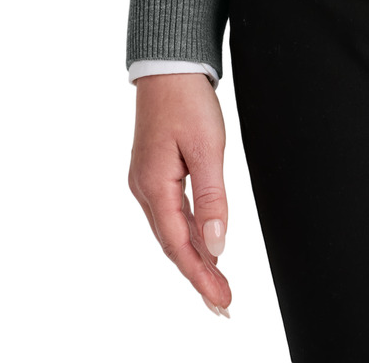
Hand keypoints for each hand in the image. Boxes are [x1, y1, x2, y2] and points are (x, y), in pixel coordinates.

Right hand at [129, 73, 231, 315]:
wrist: (169, 65)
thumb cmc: (186, 100)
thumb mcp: (207, 147)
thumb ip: (212, 197)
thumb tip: (217, 243)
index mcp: (154, 186)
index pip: (180, 245)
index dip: (202, 276)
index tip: (222, 302)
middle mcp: (145, 189)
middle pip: (173, 245)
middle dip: (199, 276)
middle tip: (223, 304)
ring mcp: (147, 181)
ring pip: (172, 231)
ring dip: (194, 258)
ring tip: (217, 284)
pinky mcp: (154, 172)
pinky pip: (171, 214)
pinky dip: (188, 234)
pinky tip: (203, 244)